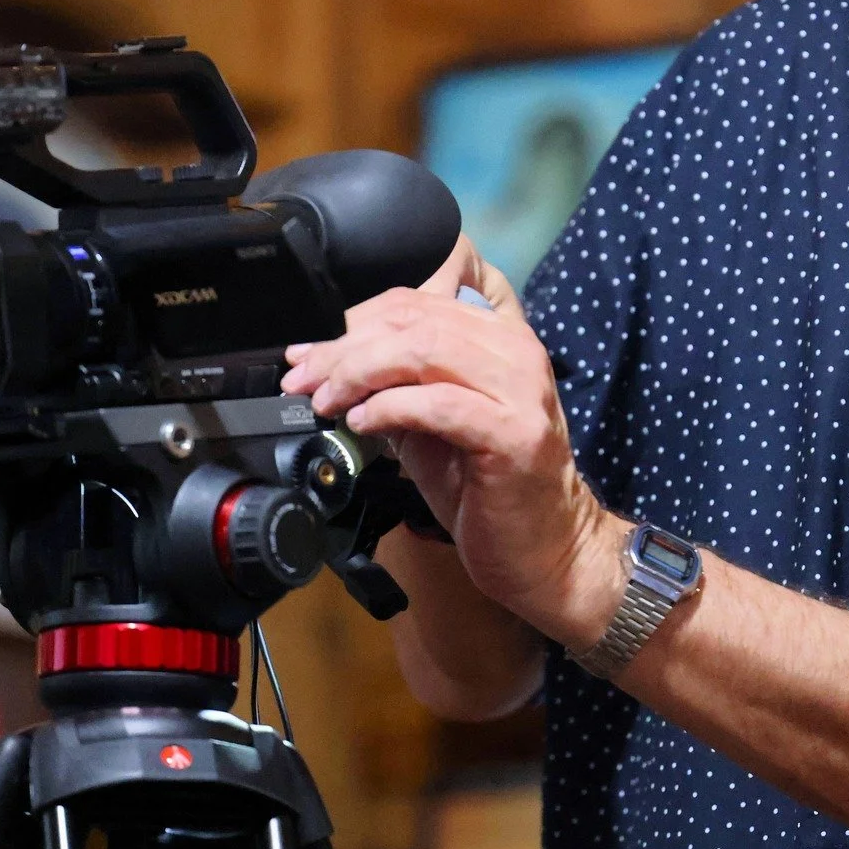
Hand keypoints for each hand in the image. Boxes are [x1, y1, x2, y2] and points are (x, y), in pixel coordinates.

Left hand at [282, 236, 621, 644]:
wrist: (546, 548)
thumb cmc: (487, 487)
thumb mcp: (433, 423)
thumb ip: (396, 386)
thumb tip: (329, 367)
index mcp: (499, 336)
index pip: (416, 300)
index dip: (353, 318)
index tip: (308, 350)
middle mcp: (515, 351)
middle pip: (412, 321)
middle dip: (344, 347)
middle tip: (301, 378)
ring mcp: (520, 390)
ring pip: (423, 351)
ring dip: (359, 373)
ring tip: (325, 400)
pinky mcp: (514, 434)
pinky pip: (438, 404)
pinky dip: (390, 408)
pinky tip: (361, 422)